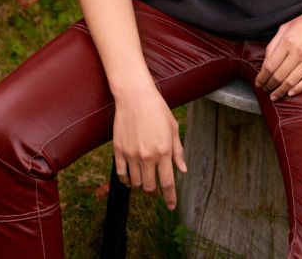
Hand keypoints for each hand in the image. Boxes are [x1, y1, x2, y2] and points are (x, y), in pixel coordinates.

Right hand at [113, 85, 186, 209]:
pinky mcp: (118, 150)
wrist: (135, 96)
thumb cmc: (157, 110)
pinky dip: (126, 180)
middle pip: (149, 187)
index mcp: (164, 151)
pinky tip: (131, 178)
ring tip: (145, 179)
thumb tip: (182, 170)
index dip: (170, 198)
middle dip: (154, 192)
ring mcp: (131, 154)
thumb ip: (178, 151)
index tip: (171, 206)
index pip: (168, 183)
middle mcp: (147, 156)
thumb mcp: (173, 128)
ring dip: (141, 184)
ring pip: (136, 182)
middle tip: (157, 190)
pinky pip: (121, 174)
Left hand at [255, 2, 301, 100]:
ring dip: (281, 91)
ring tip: (275, 96)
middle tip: (265, 90)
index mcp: (287, 41)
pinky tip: (291, 93)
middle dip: (269, 85)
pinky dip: (298, 89)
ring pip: (292, 81)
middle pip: (279, 75)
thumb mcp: (286, 26)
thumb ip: (274, 43)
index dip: (262, 77)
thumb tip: (265, 62)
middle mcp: (298, 51)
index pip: (269, 66)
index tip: (258, 83)